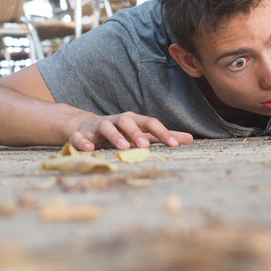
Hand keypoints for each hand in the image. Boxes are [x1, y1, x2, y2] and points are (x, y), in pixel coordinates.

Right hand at [67, 111, 192, 150]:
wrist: (85, 127)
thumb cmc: (119, 132)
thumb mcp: (140, 133)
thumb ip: (162, 136)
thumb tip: (189, 138)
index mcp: (132, 121)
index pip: (149, 123)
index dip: (162, 132)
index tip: (175, 145)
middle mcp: (116, 121)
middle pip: (127, 121)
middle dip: (136, 132)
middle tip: (145, 145)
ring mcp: (98, 127)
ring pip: (106, 127)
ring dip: (115, 136)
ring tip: (123, 148)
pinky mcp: (81, 135)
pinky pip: (80, 137)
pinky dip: (84, 142)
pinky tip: (89, 150)